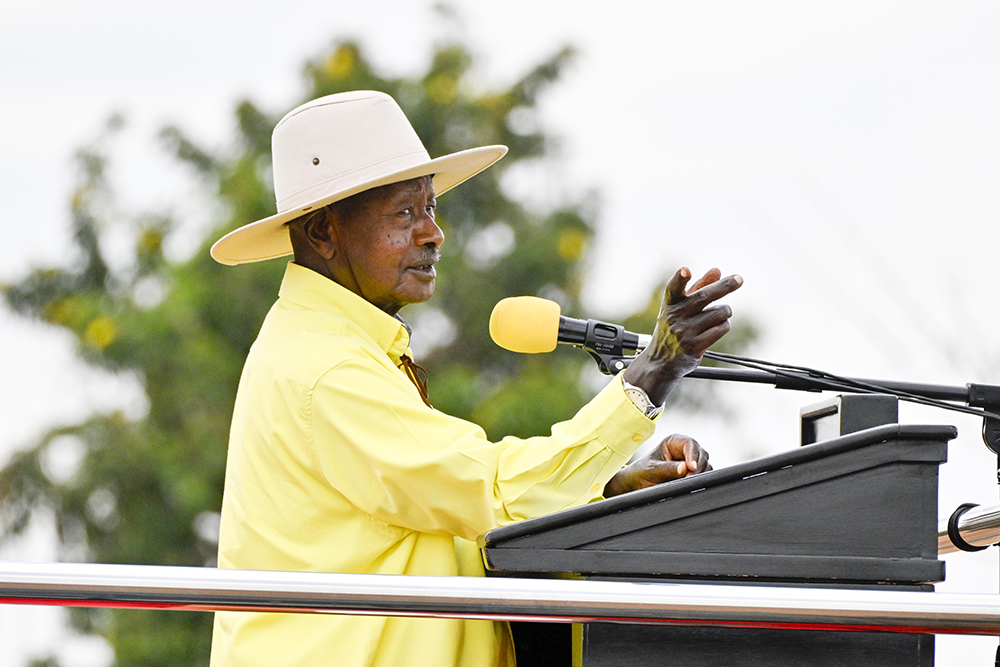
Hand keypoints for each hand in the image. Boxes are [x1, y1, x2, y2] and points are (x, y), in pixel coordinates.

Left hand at [603, 434, 711, 497]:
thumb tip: (684, 468)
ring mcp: (689, 461)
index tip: (691, 467)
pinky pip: (703, 474)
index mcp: (673, 442)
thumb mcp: (652, 470)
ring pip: (705, 464)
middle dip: (698, 466)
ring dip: (700, 473)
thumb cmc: (641, 472)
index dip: (693, 454)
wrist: (637, 484)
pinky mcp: (692, 473)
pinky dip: (700, 479)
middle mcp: (684, 450)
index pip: (690, 443)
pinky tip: (691, 484)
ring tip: (687, 482)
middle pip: (701, 453)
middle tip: (689, 478)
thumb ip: (668, 468)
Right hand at [623, 267, 741, 404]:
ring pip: (718, 313)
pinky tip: (717, 327)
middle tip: (739, 279)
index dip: (680, 279)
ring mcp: (685, 331)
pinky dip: (724, 325)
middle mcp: (675, 316)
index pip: (673, 288)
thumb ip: (698, 287)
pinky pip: (721, 329)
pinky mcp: (695, 346)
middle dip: (724, 286)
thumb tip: (717, 270)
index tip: (686, 270)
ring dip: (725, 312)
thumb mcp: (680, 307)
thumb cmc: (673, 328)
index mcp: (670, 303)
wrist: (661, 360)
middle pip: (704, 296)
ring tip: (719, 315)